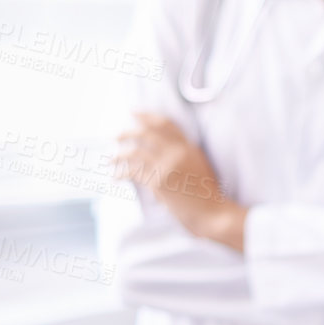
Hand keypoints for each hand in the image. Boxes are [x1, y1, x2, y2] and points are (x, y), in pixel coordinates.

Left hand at [114, 112, 247, 248]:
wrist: (213, 212)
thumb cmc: (206, 195)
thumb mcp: (198, 168)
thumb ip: (182, 157)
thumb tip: (158, 157)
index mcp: (189, 147)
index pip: (166, 124)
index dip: (147, 116)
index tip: (133, 112)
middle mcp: (178, 152)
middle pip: (147, 133)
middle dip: (128, 132)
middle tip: (115, 136)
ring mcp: (169, 165)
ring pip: (136, 151)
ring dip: (119, 154)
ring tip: (110, 159)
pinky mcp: (160, 181)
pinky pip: (134, 172)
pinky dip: (121, 174)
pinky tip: (115, 178)